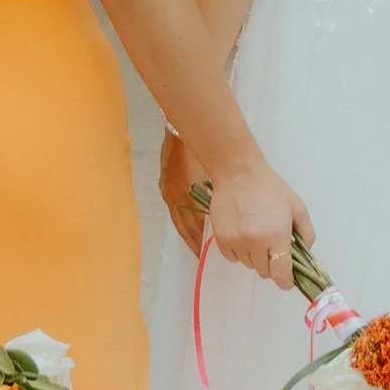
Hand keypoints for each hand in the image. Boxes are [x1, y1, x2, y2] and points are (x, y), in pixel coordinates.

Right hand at [159, 131, 206, 256]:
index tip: (210, 250)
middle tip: (203, 257)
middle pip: (185, 225)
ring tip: (196, 249)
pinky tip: (188, 230)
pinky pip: (174, 212)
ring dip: (188, 235)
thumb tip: (224, 210)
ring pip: (179, 220)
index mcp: (185, 191)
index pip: (195, 221)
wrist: (179, 132)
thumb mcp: (208, 170)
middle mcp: (174, 195)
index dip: (202, 237)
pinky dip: (182, 223)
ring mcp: (167, 191)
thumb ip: (213, 191)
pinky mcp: (165, 187)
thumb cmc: (198, 149)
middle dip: (194, 242)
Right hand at [198, 150, 312, 289]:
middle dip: (271, 264)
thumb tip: (304, 254)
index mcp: (277, 235)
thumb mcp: (297, 206)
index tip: (286, 281)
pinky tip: (242, 233)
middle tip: (272, 246)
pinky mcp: (222, 239)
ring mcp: (237, 241)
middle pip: (265, 272)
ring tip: (256, 233)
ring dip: (255, 256)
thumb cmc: (269, 187)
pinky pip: (233, 258)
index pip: (281, 274)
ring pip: (249, 265)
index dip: (285, 282)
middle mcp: (256, 242)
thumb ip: (306, 233)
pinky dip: (239, 251)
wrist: (238, 173)